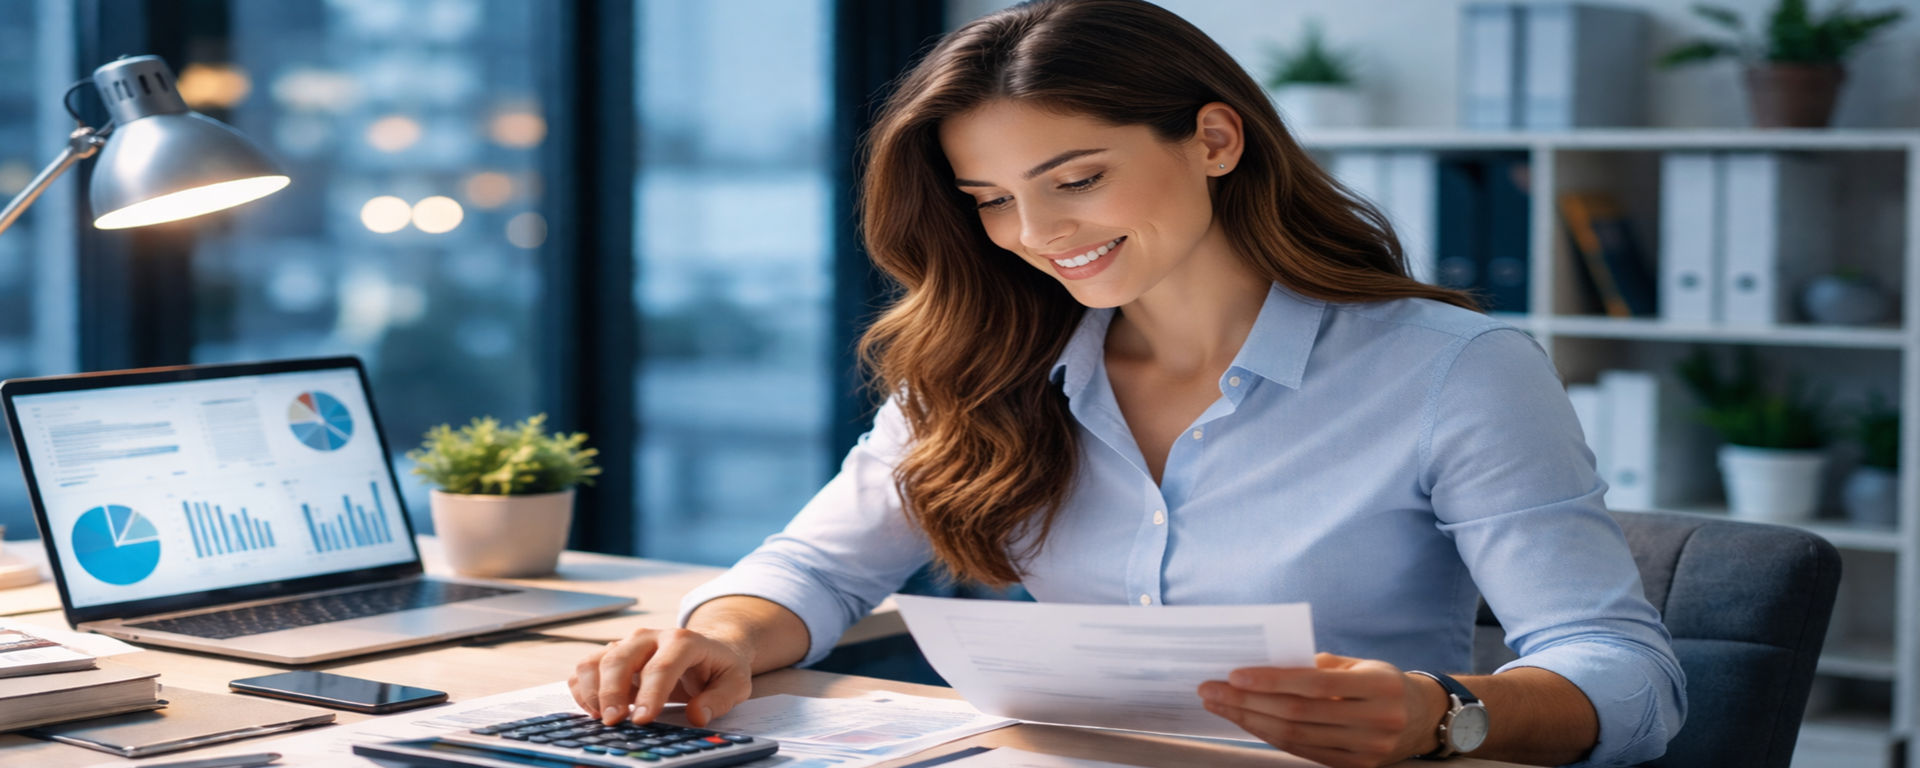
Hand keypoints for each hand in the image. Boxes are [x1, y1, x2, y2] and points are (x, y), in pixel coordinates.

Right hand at [567, 627, 753, 727]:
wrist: (708, 648)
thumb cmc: (719, 667)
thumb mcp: (736, 682)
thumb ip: (720, 699)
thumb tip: (698, 715)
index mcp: (683, 641)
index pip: (662, 666)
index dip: (650, 694)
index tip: (642, 720)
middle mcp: (650, 637)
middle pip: (620, 658)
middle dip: (612, 692)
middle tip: (614, 722)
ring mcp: (627, 645)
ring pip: (595, 660)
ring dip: (593, 691)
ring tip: (602, 718)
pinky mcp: (611, 655)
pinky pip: (585, 669)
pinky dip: (583, 690)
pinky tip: (594, 711)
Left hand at [1198, 652, 1448, 767]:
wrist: (1423, 719)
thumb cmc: (1382, 682)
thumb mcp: (1360, 663)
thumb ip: (1319, 665)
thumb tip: (1266, 663)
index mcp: (1379, 685)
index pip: (1315, 684)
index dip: (1272, 680)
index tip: (1234, 675)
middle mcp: (1376, 720)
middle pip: (1298, 714)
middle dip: (1248, 702)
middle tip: (1211, 691)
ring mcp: (1366, 749)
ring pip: (1296, 737)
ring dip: (1250, 721)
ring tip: (1221, 706)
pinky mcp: (1355, 766)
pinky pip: (1303, 751)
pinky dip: (1271, 736)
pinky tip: (1248, 722)